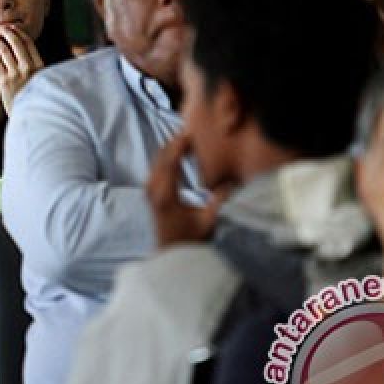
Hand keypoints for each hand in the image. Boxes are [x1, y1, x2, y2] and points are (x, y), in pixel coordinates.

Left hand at [0, 24, 43, 114]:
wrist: (31, 117)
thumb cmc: (36, 98)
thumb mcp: (42, 81)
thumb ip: (36, 67)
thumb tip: (26, 52)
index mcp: (40, 67)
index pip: (29, 44)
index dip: (20, 34)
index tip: (14, 28)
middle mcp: (29, 69)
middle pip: (17, 44)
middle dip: (8, 33)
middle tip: (2, 28)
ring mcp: (16, 75)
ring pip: (5, 52)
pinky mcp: (5, 82)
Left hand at [146, 131, 228, 247]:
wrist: (171, 253)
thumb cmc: (190, 240)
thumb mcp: (209, 220)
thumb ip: (221, 200)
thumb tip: (234, 181)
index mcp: (165, 195)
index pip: (170, 162)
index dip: (179, 144)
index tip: (191, 132)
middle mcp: (153, 190)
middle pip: (161, 156)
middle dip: (176, 142)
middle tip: (194, 130)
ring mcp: (149, 190)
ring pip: (158, 159)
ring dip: (172, 147)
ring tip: (190, 138)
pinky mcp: (151, 191)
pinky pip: (157, 166)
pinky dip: (169, 156)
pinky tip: (182, 151)